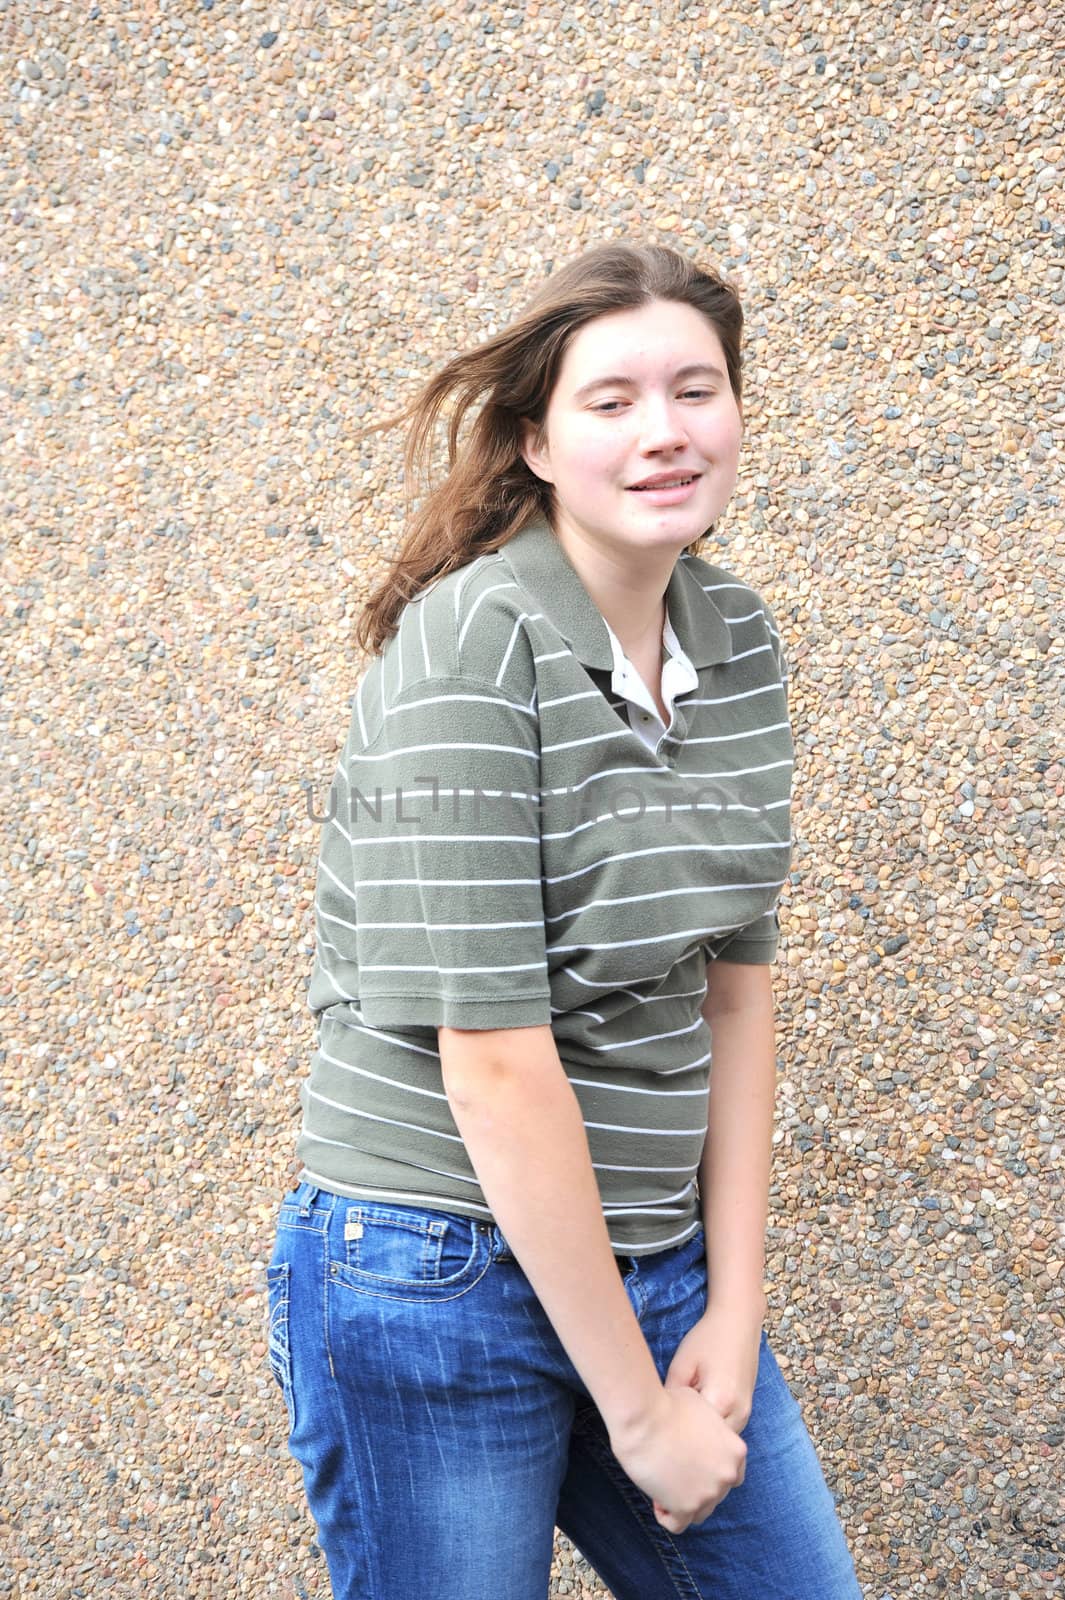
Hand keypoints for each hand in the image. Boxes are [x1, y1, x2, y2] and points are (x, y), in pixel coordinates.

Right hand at [609, 1384, 746, 1535]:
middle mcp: (727, 1475)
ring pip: (699, 1512)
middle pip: (715, 1494)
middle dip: (695, 1486)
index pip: (731, 1474)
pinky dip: (666, 1516)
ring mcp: (709, 1494)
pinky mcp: (686, 1508)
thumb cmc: (666, 1404)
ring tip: (662, 1485)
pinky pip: (677, 1524)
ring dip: (682, 1503)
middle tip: (671, 1472)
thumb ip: (708, 1426)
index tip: (690, 1461)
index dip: (710, 1470)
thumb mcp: (699, 1406)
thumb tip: (695, 1429)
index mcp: (735, 1450)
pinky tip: (655, 1498)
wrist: (645, 1417)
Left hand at [647, 1300, 763, 1526]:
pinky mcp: (746, 1410)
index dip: (674, 1465)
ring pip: (724, 1457)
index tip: (652, 1477)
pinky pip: (729, 1445)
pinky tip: (691, 1451)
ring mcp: (745, 1414)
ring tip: (673, 1475)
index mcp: (719, 1403)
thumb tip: (654, 1426)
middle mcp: (737, 1414)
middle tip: (661, 1488)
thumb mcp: (681, 1367)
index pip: (696, 1449)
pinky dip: (713, 1452)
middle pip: (713, 1461)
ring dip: (702, 1468)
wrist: (737, 1322)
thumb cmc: (705, 1341)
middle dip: (689, 1477)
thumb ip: (671, 1397)